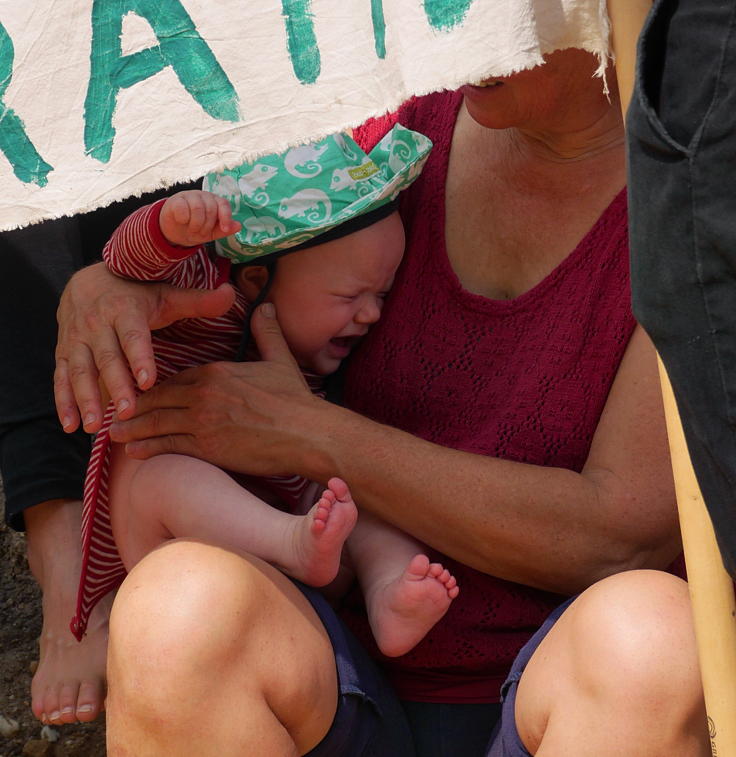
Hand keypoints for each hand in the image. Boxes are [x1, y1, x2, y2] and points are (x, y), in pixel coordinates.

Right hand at [55, 262, 235, 433]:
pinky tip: (70, 425)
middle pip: (106, 357)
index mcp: (125, 310)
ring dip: (84, 398)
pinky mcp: (64, 351)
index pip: (133, 336)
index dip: (140, 357)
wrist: (90, 280)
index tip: (148, 382)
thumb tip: (230, 294)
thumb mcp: (166, 295)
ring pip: (79, 370)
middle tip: (127, 413)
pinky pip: (61, 376)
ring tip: (94, 425)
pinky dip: (63, 401)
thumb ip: (197, 301)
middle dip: (116, 386)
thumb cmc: (137, 293)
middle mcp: (97, 323)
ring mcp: (77, 338)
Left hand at [108, 304, 322, 475]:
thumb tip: (266, 307)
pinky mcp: (207, 447)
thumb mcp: (280, 359)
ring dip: (133, 428)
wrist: (307, 433)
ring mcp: (202, 422)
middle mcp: (203, 395)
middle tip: (114, 411)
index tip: (142, 391)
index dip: (156, 387)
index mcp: (216, 372)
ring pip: (157, 423)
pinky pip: (169, 446)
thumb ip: (266, 333)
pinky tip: (134, 451)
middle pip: (159, 400)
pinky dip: (148, 448)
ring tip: (114, 433)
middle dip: (135, 406)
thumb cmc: (296, 399)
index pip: (177, 379)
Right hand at [159, 190, 239, 246]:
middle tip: (200, 232)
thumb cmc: (196, 229)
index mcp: (214, 202)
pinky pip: (182, 208)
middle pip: (211, 208)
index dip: (226, 216)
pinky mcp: (176, 200)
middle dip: (207, 225)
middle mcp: (203, 196)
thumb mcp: (212, 233)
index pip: (224, 204)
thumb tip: (239, 225)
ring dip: (195, 224)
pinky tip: (181, 221)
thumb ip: (225, 229)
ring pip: (197, 207)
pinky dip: (183, 219)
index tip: (224, 229)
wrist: (174, 232)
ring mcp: (189, 196)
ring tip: (192, 229)